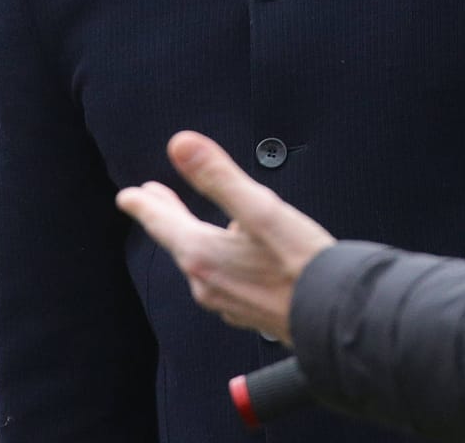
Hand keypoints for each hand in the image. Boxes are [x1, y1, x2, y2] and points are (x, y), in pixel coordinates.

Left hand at [117, 131, 335, 344]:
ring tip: (193, 223)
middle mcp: (208, 283)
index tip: (127, 197)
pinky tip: (236, 257)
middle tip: (150, 201)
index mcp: (204, 255)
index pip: (163, 224)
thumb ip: (218, 176)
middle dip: (165, 217)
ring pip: (201, 262)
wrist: (337, 319)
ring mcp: (227, 302)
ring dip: (192, 238)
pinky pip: (223, 279)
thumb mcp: (260, 209)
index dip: (144, 206)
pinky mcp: (249, 311)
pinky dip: (220, 260)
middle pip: (178, 242)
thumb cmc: (302, 264)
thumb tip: (180, 144)